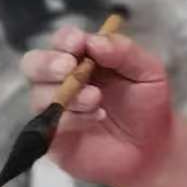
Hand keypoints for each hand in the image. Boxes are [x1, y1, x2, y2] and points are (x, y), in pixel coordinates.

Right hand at [21, 25, 173, 186]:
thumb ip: (124, 52)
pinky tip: (96, 118)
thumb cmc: (149, 104)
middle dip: (48, 63)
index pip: (63, 40)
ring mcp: (55, 108)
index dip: (66, 39)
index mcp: (85, 58)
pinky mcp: (53, 137)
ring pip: (39, 94)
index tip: (78, 44)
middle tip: (69, 68)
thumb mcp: (148, 71)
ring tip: (97, 99)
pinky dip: (70, 118)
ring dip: (69, 94)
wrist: (152, 147)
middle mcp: (64, 80)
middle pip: (34, 63)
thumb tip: (94, 41)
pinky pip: (47, 124)